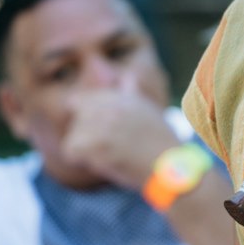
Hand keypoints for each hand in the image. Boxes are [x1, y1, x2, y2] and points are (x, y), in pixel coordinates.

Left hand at [60, 90, 178, 191]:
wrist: (173, 168)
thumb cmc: (162, 143)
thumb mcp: (148, 111)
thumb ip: (132, 93)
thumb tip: (128, 77)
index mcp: (119, 97)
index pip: (78, 100)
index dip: (83, 118)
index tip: (96, 134)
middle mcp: (109, 106)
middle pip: (75, 118)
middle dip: (84, 134)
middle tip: (107, 150)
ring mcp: (103, 124)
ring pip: (72, 136)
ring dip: (85, 150)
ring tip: (109, 157)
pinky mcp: (98, 144)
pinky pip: (70, 151)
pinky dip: (81, 160)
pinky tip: (102, 165)